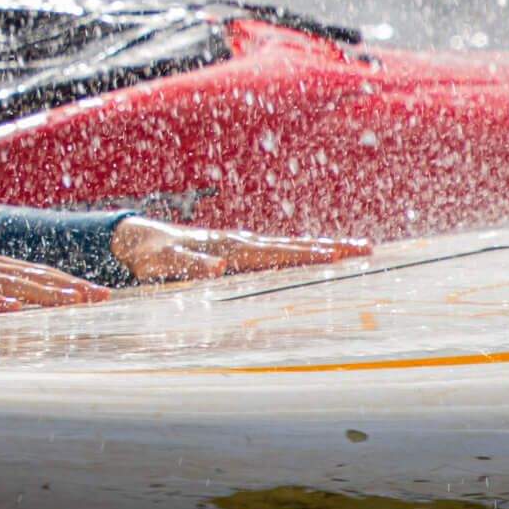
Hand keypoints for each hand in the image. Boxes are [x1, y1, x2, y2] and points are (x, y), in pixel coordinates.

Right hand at [0, 218, 109, 312]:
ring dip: (41, 292)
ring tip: (71, 302)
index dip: (67, 282)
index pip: (35, 272)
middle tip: (102, 297)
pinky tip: (11, 308)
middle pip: (32, 275)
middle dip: (68, 287)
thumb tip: (5, 308)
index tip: (98, 292)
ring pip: (8, 282)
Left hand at [110, 216, 369, 283]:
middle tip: (368, 249)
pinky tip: (320, 255)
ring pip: (290, 247)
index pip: (278, 254)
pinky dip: (302, 252)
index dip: (308, 255)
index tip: (338, 257)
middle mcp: (242, 243)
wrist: (140, 241)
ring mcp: (243, 245)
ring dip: (322, 248)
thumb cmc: (154, 256)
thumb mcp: (167, 264)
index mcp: (232, 249)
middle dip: (331, 248)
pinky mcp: (241, 250)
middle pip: (294, 247)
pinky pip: (278, 251)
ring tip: (356, 249)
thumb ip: (190, 266)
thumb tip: (218, 268)